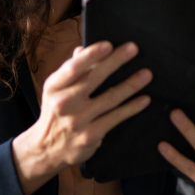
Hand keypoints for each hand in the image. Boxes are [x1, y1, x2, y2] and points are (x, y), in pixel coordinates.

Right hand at [12, 41, 151, 194]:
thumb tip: (82, 49)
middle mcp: (64, 103)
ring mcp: (78, 120)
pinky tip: (144, 99)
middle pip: (94, 79)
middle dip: (115, 62)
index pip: (73, 67)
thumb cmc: (56, 113)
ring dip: (130, 85)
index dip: (91, 55)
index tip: (108, 45)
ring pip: (109, 98)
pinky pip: (115, 118)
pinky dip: (131, 108)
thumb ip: (71, 71)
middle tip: (133, 49)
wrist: (48, 149)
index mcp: (54, 87)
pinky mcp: (91, 135)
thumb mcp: (56, 90)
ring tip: (146, 74)